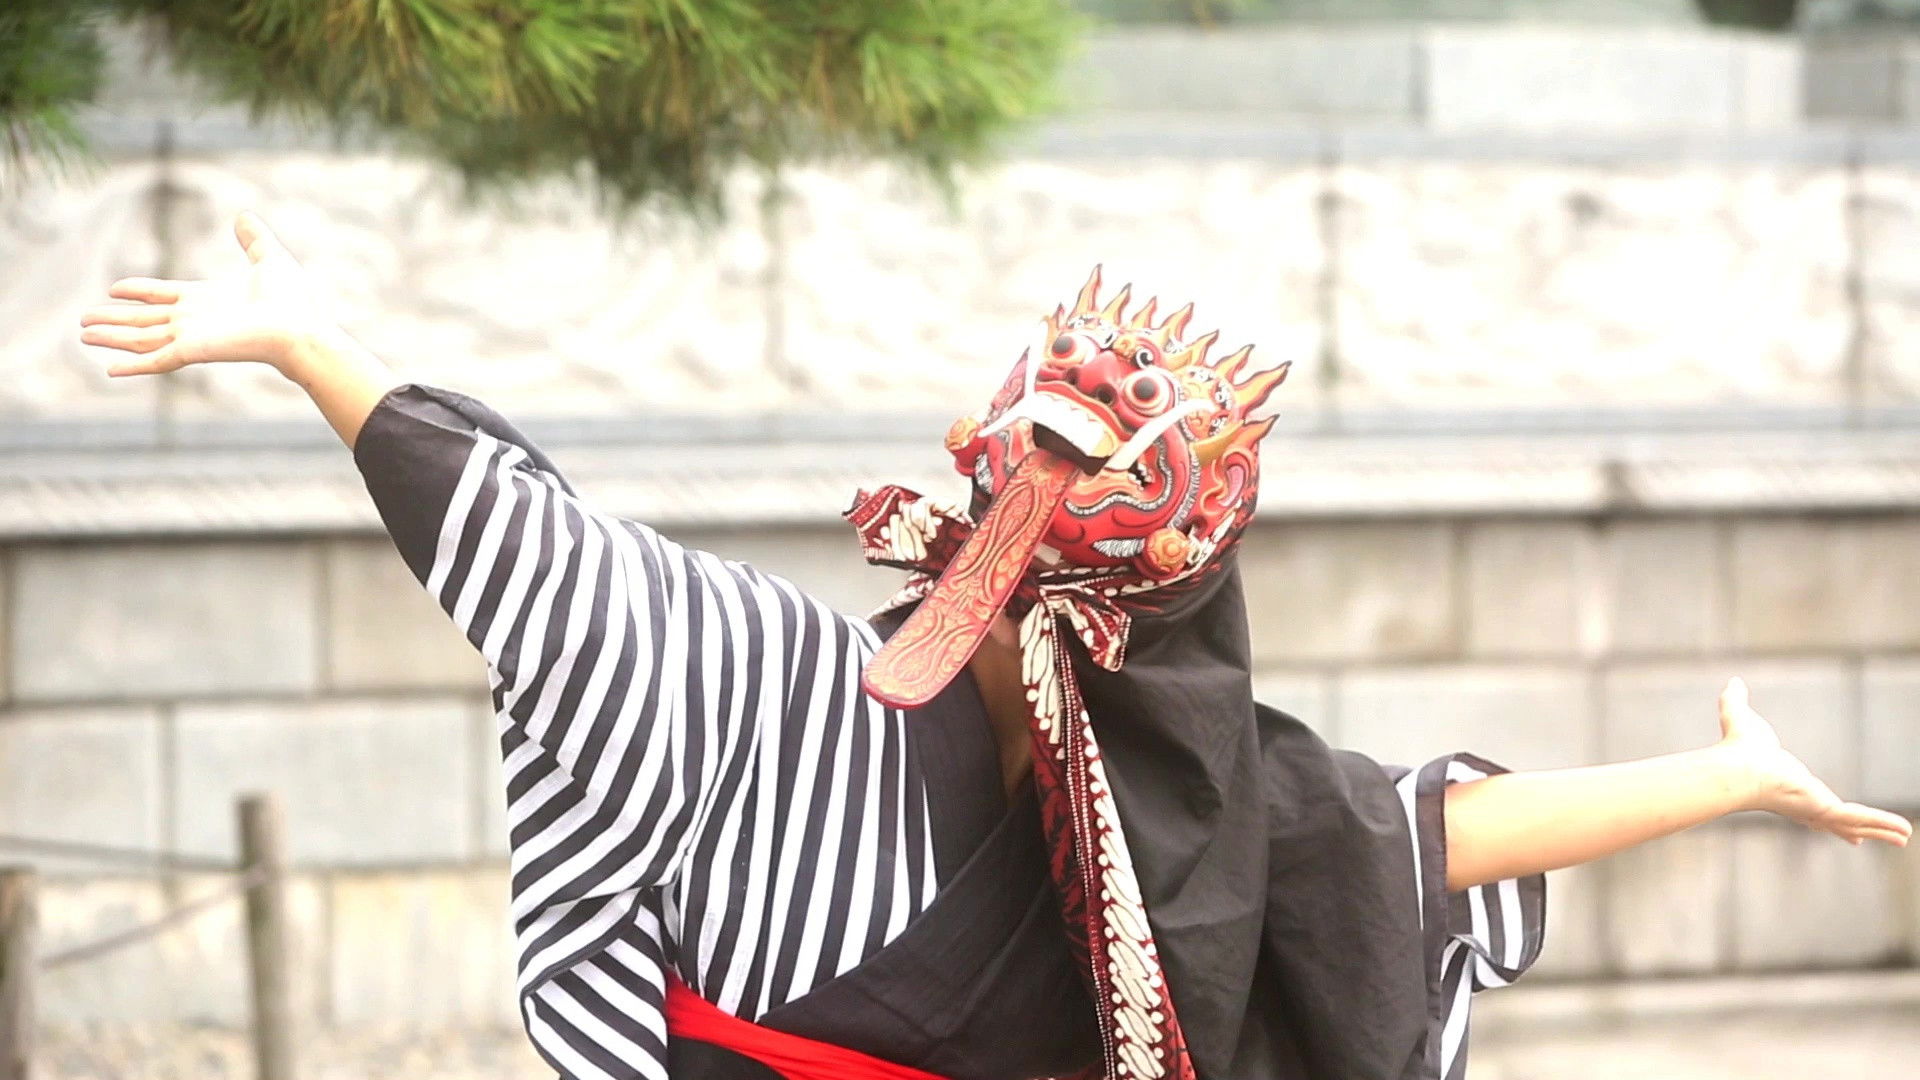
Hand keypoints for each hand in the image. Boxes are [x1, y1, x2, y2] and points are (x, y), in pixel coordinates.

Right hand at [80, 211, 331, 376]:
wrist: (302, 327)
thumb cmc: (293, 300)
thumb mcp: (269, 258)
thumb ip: (253, 238)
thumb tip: (244, 216)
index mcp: (207, 299)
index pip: (164, 296)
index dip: (139, 292)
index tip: (114, 289)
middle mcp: (195, 320)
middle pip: (145, 320)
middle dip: (114, 320)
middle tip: (84, 321)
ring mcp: (192, 337)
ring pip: (142, 339)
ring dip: (112, 338)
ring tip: (83, 335)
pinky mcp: (194, 351)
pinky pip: (156, 359)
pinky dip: (133, 365)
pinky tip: (109, 369)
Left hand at [1716, 677, 1911, 846]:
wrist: (1737, 768)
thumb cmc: (1737, 747)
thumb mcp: (1741, 717)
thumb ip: (1736, 700)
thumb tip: (1733, 681)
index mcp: (1787, 786)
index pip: (1807, 800)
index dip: (1819, 810)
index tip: (1828, 818)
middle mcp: (1802, 803)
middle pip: (1831, 821)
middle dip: (1851, 829)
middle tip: (1860, 838)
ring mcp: (1815, 810)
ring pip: (1854, 823)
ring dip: (1880, 829)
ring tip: (1904, 838)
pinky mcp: (1825, 810)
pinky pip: (1861, 818)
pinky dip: (1883, 824)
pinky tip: (1903, 833)